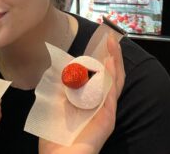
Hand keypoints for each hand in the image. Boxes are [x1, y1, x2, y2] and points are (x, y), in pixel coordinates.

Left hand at [39, 36, 124, 153]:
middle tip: (110, 37)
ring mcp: (105, 110)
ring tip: (113, 44)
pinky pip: (111, 94)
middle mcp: (99, 103)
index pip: (98, 75)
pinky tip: (110, 63)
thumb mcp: (54, 102)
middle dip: (111, 55)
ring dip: (114, 61)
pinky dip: (112, 77)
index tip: (99, 42)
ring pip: (115, 81)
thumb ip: (60, 86)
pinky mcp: (107, 118)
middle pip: (110, 75)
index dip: (100, 58)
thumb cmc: (55, 132)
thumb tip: (61, 66)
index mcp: (88, 99)